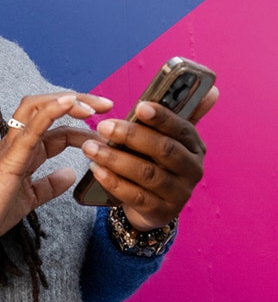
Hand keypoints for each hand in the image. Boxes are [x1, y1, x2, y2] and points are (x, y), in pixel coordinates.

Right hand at [0, 93, 113, 252]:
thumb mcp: (29, 198)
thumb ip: (49, 185)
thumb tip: (69, 175)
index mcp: (24, 152)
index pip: (57, 129)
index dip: (82, 126)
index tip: (106, 132)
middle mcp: (18, 142)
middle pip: (48, 107)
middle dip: (79, 101)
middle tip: (107, 105)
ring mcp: (13, 146)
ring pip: (38, 107)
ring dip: (67, 100)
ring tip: (93, 104)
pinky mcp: (10, 157)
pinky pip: (31, 127)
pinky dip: (50, 111)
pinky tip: (69, 103)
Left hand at [81, 86, 218, 230]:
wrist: (154, 204)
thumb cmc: (157, 162)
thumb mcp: (170, 139)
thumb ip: (182, 114)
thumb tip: (211, 90)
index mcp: (195, 146)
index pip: (181, 128)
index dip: (162, 117)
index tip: (139, 106)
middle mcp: (192, 170)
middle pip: (164, 150)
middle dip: (131, 136)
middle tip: (103, 126)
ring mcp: (178, 193)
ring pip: (147, 174)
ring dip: (115, 159)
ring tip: (90, 148)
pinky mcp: (161, 212)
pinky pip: (135, 196)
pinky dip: (114, 182)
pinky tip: (96, 170)